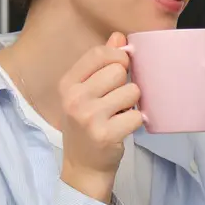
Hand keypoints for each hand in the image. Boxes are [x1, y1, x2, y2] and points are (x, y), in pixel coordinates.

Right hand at [59, 32, 143, 202]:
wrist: (83, 167)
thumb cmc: (87, 126)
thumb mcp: (86, 93)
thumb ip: (101, 63)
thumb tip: (119, 37)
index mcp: (68, 84)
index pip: (99, 53)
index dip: (118, 57)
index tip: (122, 69)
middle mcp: (75, 98)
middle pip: (119, 71)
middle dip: (125, 84)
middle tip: (117, 102)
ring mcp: (88, 117)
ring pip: (132, 91)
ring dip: (132, 104)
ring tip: (119, 115)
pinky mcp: (105, 134)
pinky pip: (136, 116)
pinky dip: (136, 122)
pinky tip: (124, 128)